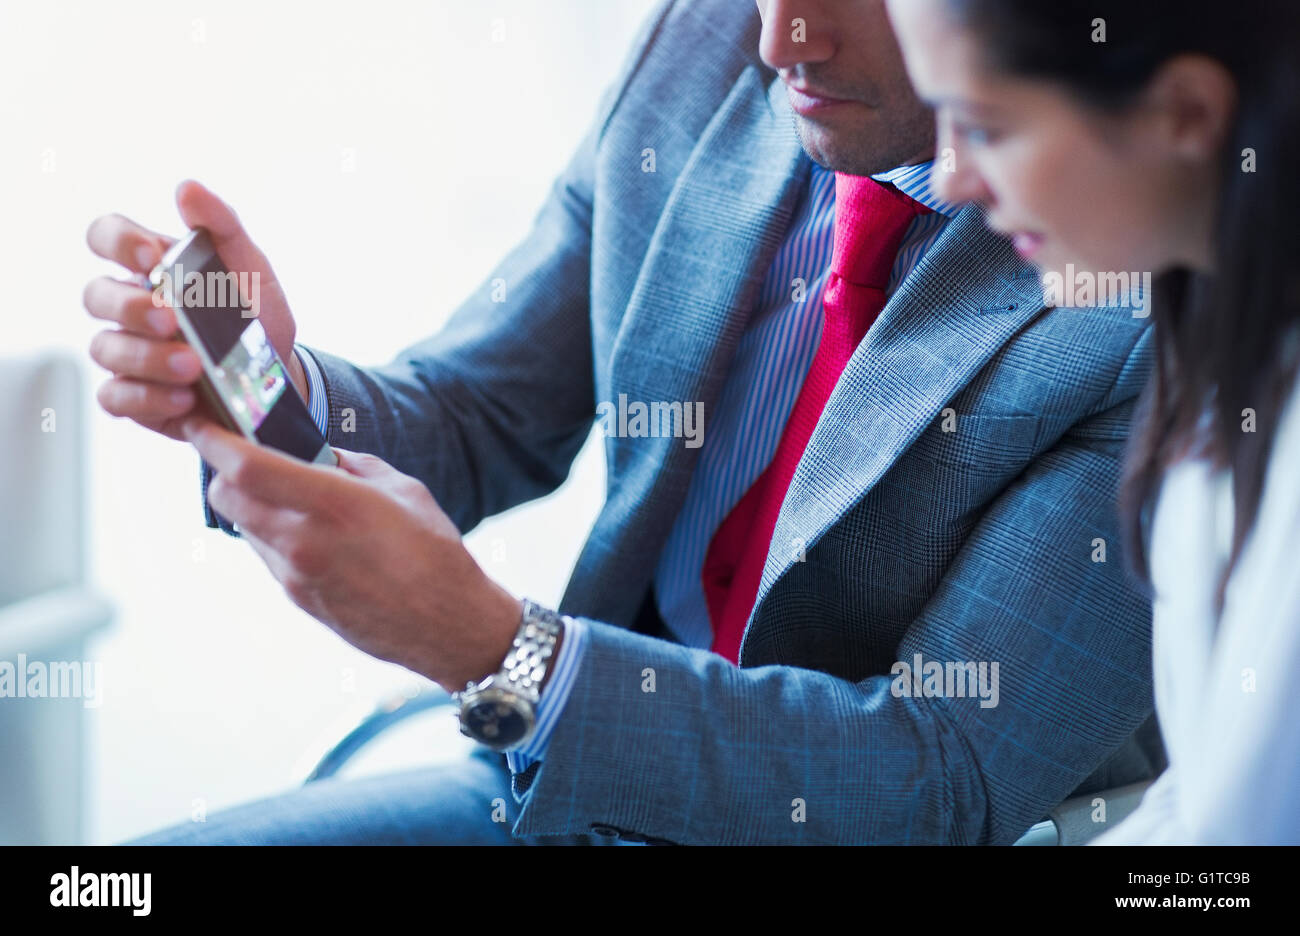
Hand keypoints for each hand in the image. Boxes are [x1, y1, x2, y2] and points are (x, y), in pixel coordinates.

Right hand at [84, 180, 305, 440]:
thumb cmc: (254, 313)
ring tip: (192, 366)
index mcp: (148, 266)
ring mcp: (128, 352)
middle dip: (129, 308)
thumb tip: (188, 189)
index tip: (151, 256)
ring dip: (146, 358)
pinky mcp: (136, 397)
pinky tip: (185, 399)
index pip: (105, 236)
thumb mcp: (250, 265)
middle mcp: (128, 308)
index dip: (117, 242)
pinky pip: (117, 398)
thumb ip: (221, 224)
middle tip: (170, 319)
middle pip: (96, 297)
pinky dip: (148, 400)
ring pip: (106, 350)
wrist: (277, 377)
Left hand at [181, 414, 524, 690]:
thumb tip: (322, 456)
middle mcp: (304, 540)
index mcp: (333, 503)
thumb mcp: (403, 491)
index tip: (200, 422)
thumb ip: (353, 467)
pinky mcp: (298, 598)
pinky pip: (267, 556)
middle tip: (240, 458)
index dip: (212, 440)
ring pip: (244, 527)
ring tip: (289, 499)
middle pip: (226, 496)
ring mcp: (296, 574)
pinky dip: (274, 536)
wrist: (448, 625)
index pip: (246, 467)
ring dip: (252, 506)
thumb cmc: (435, 552)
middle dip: (224, 472)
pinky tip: (310, 535)